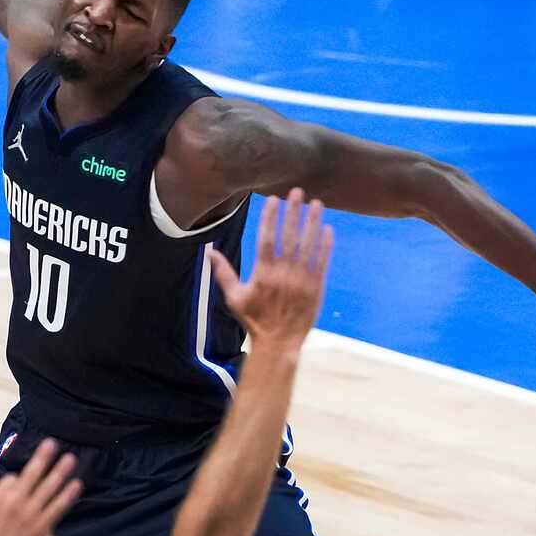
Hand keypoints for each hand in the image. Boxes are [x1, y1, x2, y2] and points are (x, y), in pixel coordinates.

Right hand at [0, 439, 82, 535]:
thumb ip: (1, 496)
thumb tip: (15, 482)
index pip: (13, 478)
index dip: (19, 479)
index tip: (23, 481)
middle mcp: (15, 500)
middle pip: (32, 473)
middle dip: (44, 457)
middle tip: (53, 443)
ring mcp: (30, 512)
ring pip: (48, 486)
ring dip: (60, 471)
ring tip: (70, 458)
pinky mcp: (42, 525)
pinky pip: (58, 506)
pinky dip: (68, 494)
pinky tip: (77, 484)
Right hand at [209, 189, 332, 355]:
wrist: (278, 343)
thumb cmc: (254, 320)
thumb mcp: (234, 297)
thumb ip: (223, 273)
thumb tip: (208, 252)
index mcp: (263, 274)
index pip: (266, 239)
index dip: (270, 218)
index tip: (273, 200)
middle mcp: (283, 275)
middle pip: (289, 237)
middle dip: (293, 213)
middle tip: (297, 192)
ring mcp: (302, 281)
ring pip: (309, 246)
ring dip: (313, 223)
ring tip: (317, 204)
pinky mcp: (316, 288)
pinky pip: (322, 262)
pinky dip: (325, 245)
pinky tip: (327, 229)